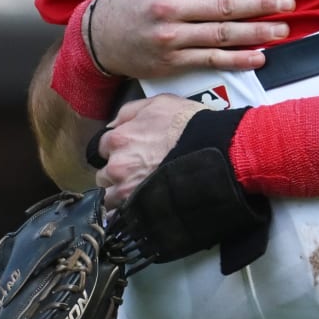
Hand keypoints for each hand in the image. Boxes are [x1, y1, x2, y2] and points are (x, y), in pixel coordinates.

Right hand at [89, 0, 294, 77]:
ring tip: (282, 29)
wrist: (99, 36)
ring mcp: (171, 37)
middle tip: (289, 3)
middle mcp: (170, 8)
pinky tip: (258, 57)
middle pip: (225, 6)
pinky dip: (236, 60)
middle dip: (262, 5)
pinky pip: (210, 61)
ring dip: (256, 33)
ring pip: (221, 34)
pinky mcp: (172, 61)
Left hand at [94, 93, 205, 207]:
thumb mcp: (160, 103)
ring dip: (120, 194)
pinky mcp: (140, 208)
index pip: (102, 147)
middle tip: (136, 171)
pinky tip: (138, 207)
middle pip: (104, 173)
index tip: (127, 152)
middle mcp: (118, 165)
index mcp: (119, 138)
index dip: (116, 149)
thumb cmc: (191, 125)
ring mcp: (127, 189)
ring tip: (140, 190)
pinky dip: (126, 213)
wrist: (215, 150)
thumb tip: (113, 124)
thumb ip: (129, 112)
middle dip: (117, 173)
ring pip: (110, 196)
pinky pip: (121, 216)